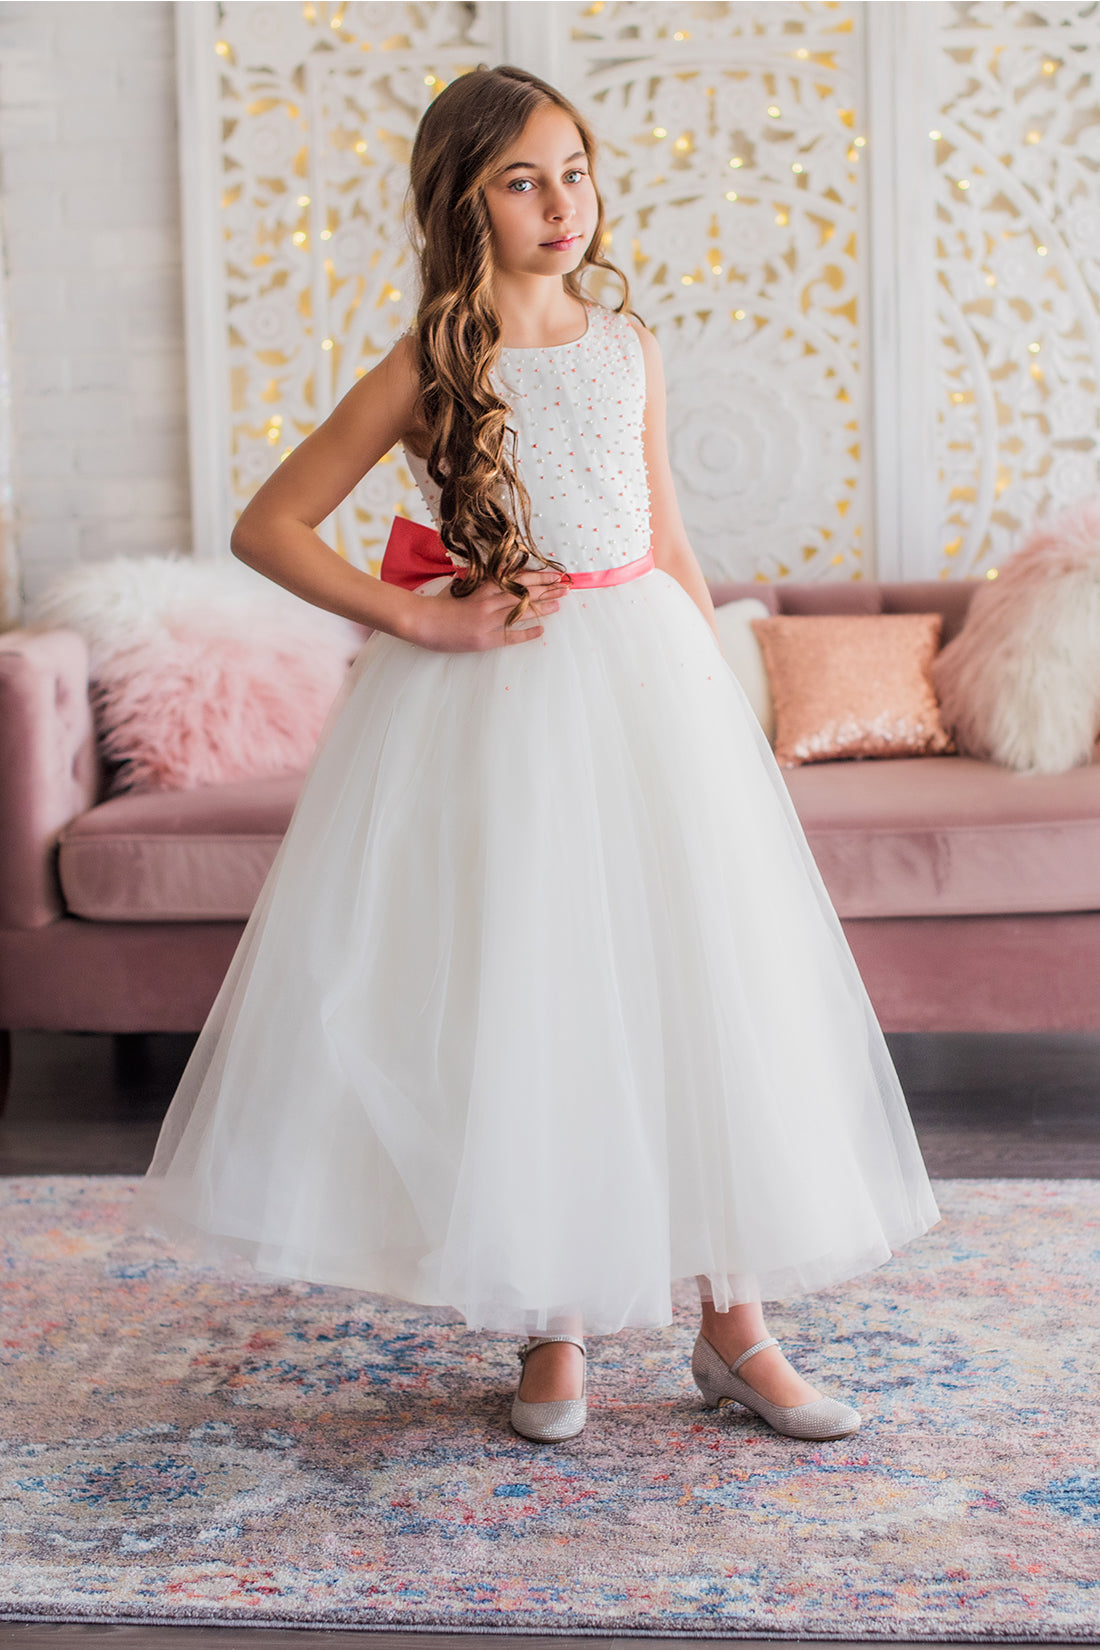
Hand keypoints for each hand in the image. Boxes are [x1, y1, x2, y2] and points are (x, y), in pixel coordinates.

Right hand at [407, 568, 568, 652]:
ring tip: (560, 604)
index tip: (554, 574)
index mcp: (483, 586)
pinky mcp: (483, 639)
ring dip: (542, 607)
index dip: (538, 577)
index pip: (517, 579)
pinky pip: (510, 636)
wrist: (422, 621)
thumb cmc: (439, 604)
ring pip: (521, 611)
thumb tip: (497, 573)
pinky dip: (526, 633)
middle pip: (524, 593)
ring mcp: (487, 620)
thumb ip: (479, 582)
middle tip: (565, 587)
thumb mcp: (461, 586)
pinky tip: (541, 630)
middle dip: (547, 589)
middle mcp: (488, 601)